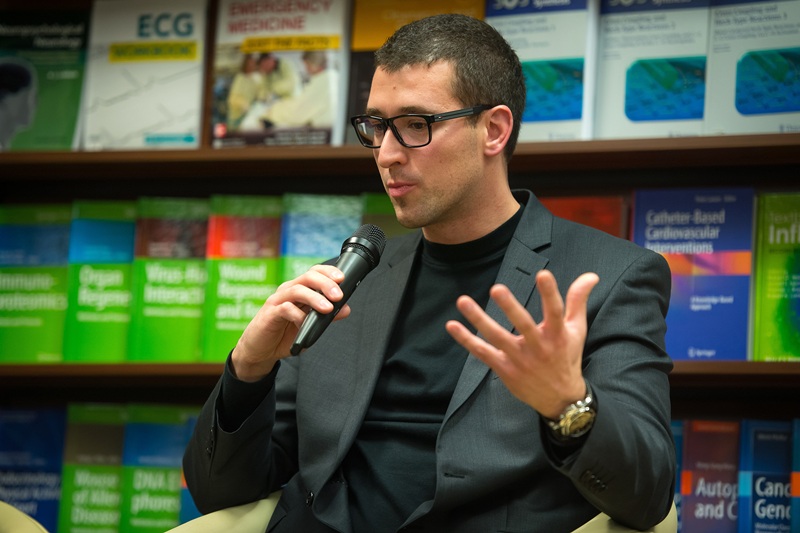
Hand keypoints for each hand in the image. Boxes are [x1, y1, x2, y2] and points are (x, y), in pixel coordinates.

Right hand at [231, 264, 350, 381]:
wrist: (260, 350)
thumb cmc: (284, 334)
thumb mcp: (310, 326)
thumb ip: (326, 317)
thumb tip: (346, 309)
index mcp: (299, 290)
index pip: (314, 273)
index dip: (329, 272)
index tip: (342, 278)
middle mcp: (288, 291)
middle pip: (308, 277)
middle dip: (325, 284)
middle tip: (338, 296)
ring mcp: (278, 301)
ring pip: (297, 290)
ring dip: (315, 298)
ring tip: (327, 308)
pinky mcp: (270, 314)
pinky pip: (285, 309)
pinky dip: (298, 315)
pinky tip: (304, 324)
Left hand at [445, 270, 598, 418]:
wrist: (560, 399)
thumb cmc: (567, 357)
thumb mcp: (576, 329)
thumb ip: (578, 300)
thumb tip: (591, 275)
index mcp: (558, 335)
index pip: (555, 311)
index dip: (550, 293)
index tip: (543, 273)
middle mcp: (539, 347)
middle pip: (523, 325)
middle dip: (510, 307)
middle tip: (497, 288)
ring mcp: (519, 360)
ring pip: (497, 338)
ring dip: (479, 319)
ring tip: (463, 301)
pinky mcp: (504, 369)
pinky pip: (482, 353)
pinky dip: (466, 340)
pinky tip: (452, 325)